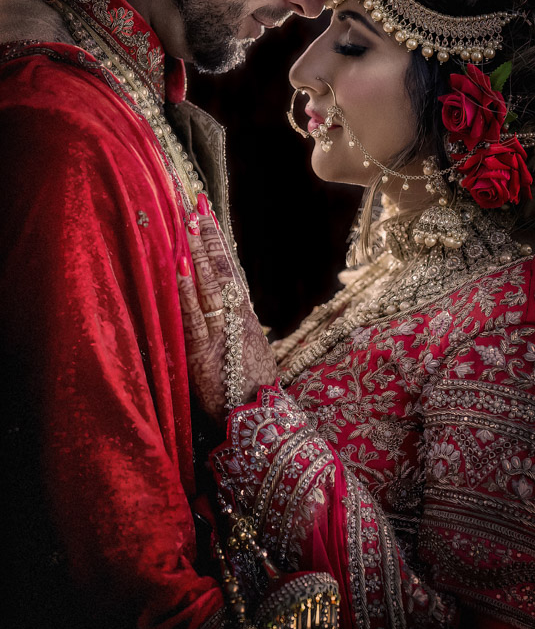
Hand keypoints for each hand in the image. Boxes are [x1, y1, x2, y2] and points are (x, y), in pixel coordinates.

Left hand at [177, 194, 276, 423]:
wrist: (262, 421)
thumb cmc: (253, 390)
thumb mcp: (249, 350)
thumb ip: (236, 326)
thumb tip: (226, 304)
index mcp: (244, 316)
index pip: (230, 270)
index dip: (218, 242)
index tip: (207, 215)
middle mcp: (235, 318)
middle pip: (221, 270)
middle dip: (207, 237)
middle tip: (195, 207)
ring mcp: (221, 334)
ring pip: (208, 287)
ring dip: (197, 254)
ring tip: (185, 226)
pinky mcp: (205, 355)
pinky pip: (194, 319)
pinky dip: (186, 294)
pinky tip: (179, 271)